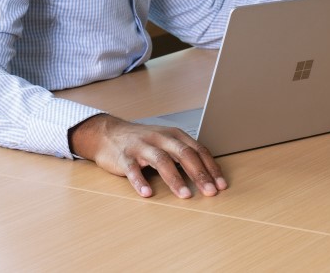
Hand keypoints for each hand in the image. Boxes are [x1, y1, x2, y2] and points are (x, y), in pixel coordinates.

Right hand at [68, 113, 227, 198]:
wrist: (108, 133)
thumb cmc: (143, 141)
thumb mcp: (166, 141)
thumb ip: (183, 154)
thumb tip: (208, 174)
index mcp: (174, 134)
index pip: (198, 150)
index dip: (211, 167)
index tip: (221, 185)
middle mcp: (160, 138)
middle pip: (183, 154)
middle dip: (199, 174)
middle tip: (210, 192)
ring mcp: (142, 146)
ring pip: (161, 160)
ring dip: (175, 179)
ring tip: (185, 195)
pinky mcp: (125, 156)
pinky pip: (133, 169)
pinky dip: (140, 181)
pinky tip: (147, 193)